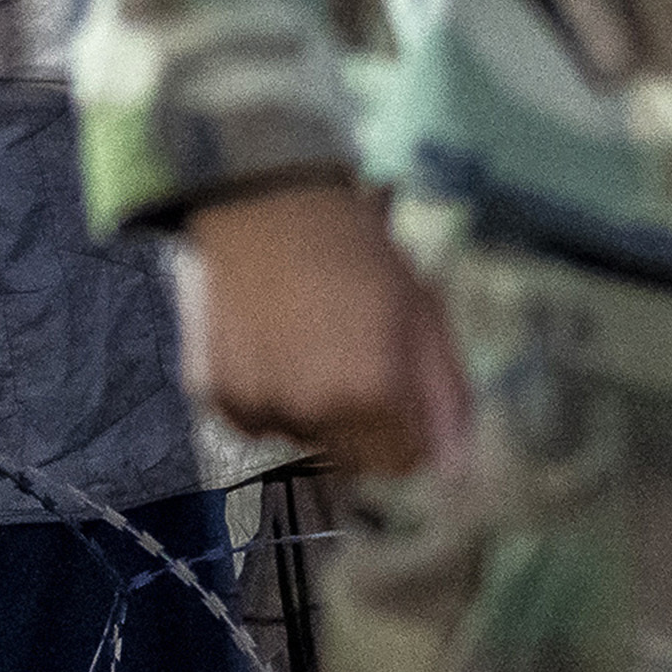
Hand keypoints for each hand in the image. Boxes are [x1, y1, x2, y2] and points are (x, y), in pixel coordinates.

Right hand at [168, 180, 468, 486]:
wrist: (267, 206)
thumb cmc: (357, 253)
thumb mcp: (422, 314)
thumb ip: (445, 394)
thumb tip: (452, 464)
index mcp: (373, 396)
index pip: (402, 462)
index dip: (407, 429)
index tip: (397, 392)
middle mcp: (315, 414)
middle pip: (352, 458)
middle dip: (360, 423)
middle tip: (350, 359)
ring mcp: (261, 408)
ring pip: (302, 437)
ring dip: (311, 410)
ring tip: (306, 344)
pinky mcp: (220, 397)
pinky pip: (256, 420)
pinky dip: (267, 397)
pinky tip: (270, 347)